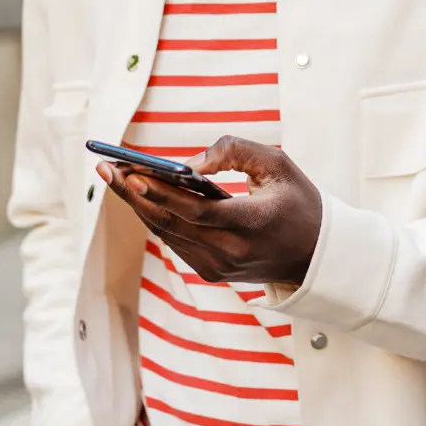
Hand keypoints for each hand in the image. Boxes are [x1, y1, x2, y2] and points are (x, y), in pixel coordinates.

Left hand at [97, 136, 322, 285]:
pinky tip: (140, 197)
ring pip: (167, 234)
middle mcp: (232, 251)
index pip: (197, 210)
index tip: (132, 173)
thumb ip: (235, 153)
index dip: (162, 193)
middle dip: (135, 194)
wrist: (316, 255)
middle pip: (171, 223)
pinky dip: (156, 218)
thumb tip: (190, 163)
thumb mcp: (278, 164)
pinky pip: (176, 242)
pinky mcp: (212, 272)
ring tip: (115, 177)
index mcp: (253, 223)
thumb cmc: (298, 201)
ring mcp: (219, 266)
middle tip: (108, 167)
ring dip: (139, 206)